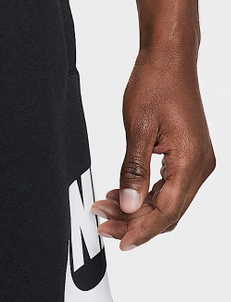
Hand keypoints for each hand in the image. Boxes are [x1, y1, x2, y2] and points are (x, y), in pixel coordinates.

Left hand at [91, 47, 214, 249]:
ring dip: (137, 210)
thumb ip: (133, 171)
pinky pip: (168, 188)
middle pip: (168, 212)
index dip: (142, 231)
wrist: (169, 59)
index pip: (167, 212)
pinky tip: (119, 194)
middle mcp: (200, 166)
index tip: (118, 242)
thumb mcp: (137, 129)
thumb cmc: (154, 85)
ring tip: (103, 208)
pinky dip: (144, 196)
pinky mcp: (188, 157)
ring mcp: (196, 162)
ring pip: (168, 203)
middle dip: (134, 222)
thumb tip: (126, 206)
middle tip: (100, 221)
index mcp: (191, 161)